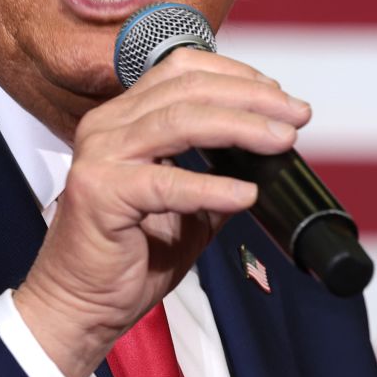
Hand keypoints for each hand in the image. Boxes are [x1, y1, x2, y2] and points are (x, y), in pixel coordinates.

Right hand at [12, 47, 310, 376]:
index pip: (181, 69)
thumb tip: (265, 160)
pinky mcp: (100, 193)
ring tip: (282, 141)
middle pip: (187, 87)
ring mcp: (100, 156)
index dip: (235, 75)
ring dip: (241, 127)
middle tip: (296, 114)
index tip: (278, 96)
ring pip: (180, 120)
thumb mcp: (185, 207)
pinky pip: (166, 182)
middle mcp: (107, 126)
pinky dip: (211, 186)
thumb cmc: (126, 258)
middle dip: (251, 97)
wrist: (79, 307)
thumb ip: (216, 175)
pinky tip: (245, 194)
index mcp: (123, 118)